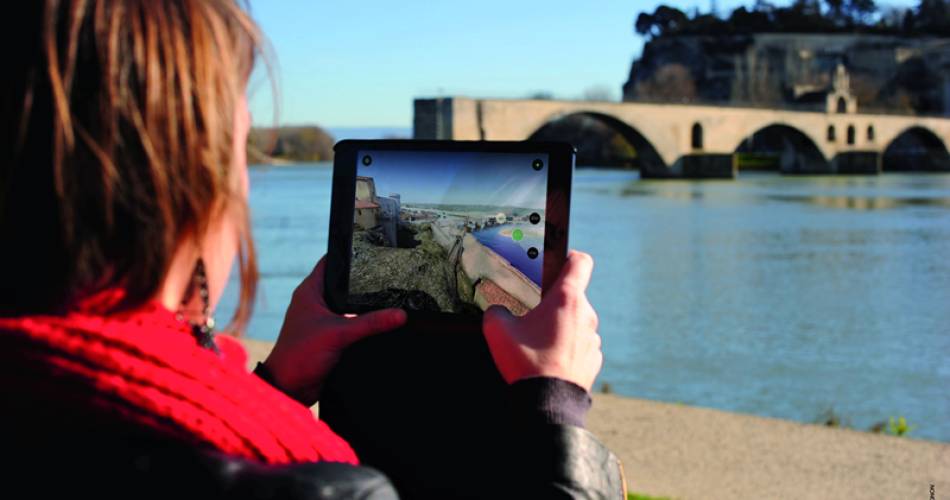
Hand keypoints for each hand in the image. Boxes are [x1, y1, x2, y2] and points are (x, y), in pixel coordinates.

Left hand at [262, 256, 406, 405]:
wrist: (289, 389)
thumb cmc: (300, 355)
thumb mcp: (338, 334)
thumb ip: (370, 323)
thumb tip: (400, 314)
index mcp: (310, 291)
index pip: (331, 262)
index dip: (350, 254)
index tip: (374, 247)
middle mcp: (316, 302)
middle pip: (345, 284)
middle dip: (366, 281)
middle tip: (391, 272)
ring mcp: (324, 320)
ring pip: (350, 306)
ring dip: (367, 305)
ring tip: (394, 295)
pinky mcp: (331, 337)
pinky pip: (352, 325)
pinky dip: (365, 324)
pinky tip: (384, 322)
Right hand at [482, 250, 601, 392]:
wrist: (548, 403)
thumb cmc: (526, 362)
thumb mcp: (497, 331)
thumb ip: (496, 312)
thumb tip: (498, 312)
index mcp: (566, 299)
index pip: (580, 262)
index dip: (569, 257)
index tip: (558, 263)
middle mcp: (586, 314)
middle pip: (572, 297)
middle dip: (552, 304)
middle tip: (531, 317)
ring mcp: (593, 338)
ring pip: (575, 323)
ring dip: (560, 328)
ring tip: (538, 345)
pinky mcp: (594, 360)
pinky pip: (580, 346)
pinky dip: (566, 349)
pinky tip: (548, 362)